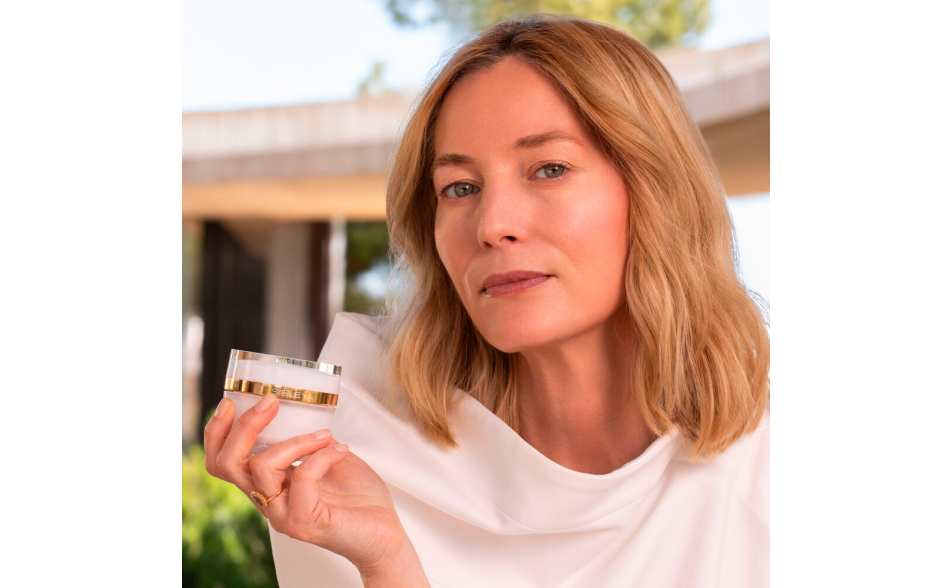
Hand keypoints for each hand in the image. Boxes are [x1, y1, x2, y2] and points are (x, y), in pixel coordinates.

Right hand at [204, 394, 427, 583]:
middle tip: (271, 401)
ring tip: (325, 435)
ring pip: (262, 467)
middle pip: (229, 463)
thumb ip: (308, 441)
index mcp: (267, 485)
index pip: (222, 463)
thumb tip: (302, 413)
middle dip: (246, 425)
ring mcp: (283, 514)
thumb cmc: (358, 498)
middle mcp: (268, 502)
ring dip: (296, 440)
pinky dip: (322, 456)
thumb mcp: (327, 457)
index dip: (217, 432)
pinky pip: (303, 477)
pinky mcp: (305, 521)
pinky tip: (341, 451)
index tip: (232, 402)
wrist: (385, 533)